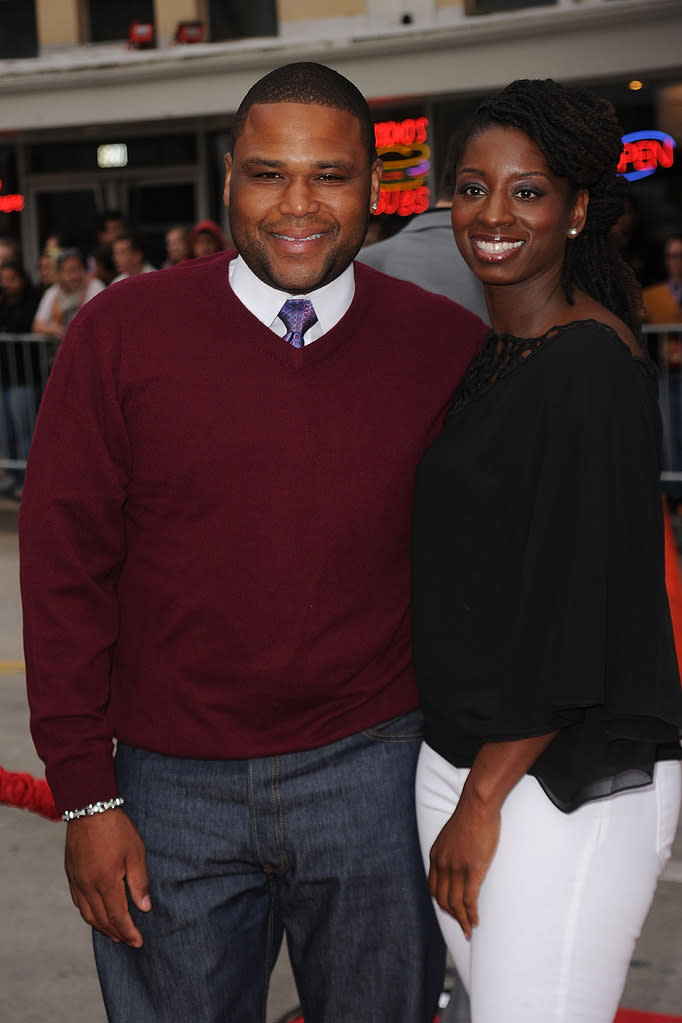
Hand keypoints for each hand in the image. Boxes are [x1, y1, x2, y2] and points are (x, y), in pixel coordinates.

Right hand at [65, 809, 150, 946]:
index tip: (138, 942)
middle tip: (129, 941)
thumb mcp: (135, 852)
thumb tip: (144, 907)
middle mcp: (87, 886)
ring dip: (101, 927)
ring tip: (114, 933)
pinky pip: (78, 902)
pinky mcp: (71, 873)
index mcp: (105, 882)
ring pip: (87, 914)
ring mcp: (76, 880)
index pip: (118, 917)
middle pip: (101, 919)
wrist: (89, 807)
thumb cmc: (116, 828)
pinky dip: (88, 913)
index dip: (128, 932)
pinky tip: (96, 914)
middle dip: (116, 933)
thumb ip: (139, 882)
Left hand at [428, 789, 500, 938]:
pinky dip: (471, 914)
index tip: (451, 910)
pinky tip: (475, 921)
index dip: (441, 902)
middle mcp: (443, 864)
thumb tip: (456, 861)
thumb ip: (450, 850)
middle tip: (462, 924)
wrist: (477, 805)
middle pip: (442, 899)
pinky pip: (469, 899)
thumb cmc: (469, 817)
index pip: (433, 888)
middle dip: (451, 915)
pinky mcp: (473, 869)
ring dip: (462, 920)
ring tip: (469, 929)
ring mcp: (457, 868)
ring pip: (455, 903)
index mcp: (436, 856)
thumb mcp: (451, 835)